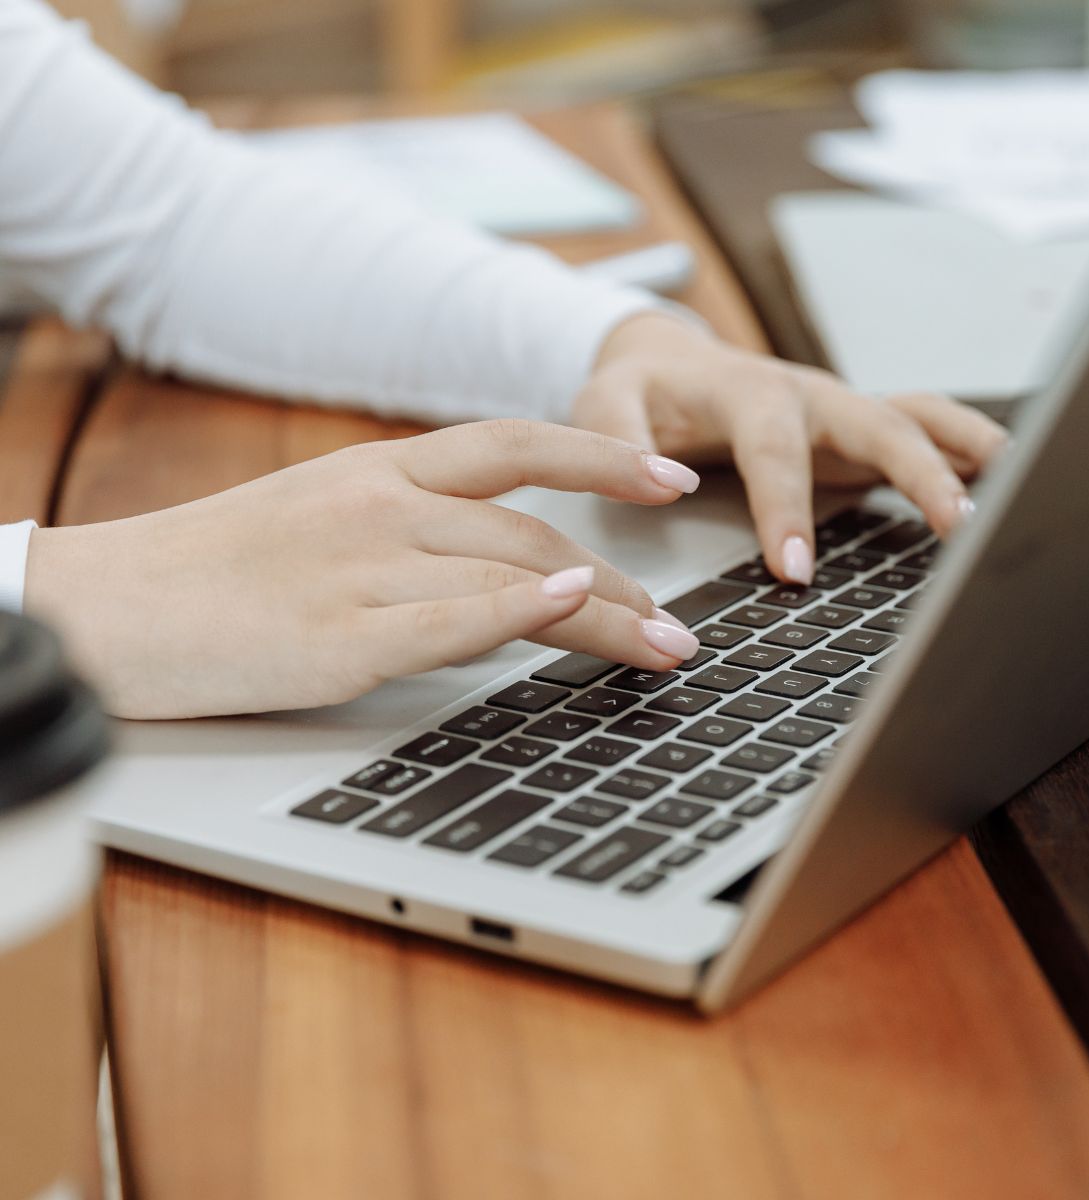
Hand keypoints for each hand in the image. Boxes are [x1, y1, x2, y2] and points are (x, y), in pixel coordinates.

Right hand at [24, 420, 703, 718]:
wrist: (106, 608)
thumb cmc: (215, 568)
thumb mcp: (319, 516)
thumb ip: (409, 526)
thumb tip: (502, 562)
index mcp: (377, 470)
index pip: (514, 445)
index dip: (602, 457)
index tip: (668, 480)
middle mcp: (379, 506)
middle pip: (534, 530)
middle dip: (623, 579)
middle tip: (677, 620)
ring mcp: (360, 570)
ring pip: (512, 576)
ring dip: (604, 614)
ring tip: (664, 647)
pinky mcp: (336, 640)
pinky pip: (446, 620)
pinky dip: (517, 610)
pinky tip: (576, 606)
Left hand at [576, 313, 1008, 582]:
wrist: (668, 363)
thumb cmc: (640, 391)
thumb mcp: (604, 403)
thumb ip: (618, 437)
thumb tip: (663, 483)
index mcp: (746, 392)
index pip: (773, 450)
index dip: (785, 508)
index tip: (794, 571)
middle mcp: (806, 396)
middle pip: (876, 424)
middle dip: (918, 472)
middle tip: (954, 527)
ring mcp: (839, 412)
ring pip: (915, 417)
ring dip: (964, 451)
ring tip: (1013, 489)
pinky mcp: (855, 431)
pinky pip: (919, 431)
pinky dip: (962, 451)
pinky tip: (1000, 482)